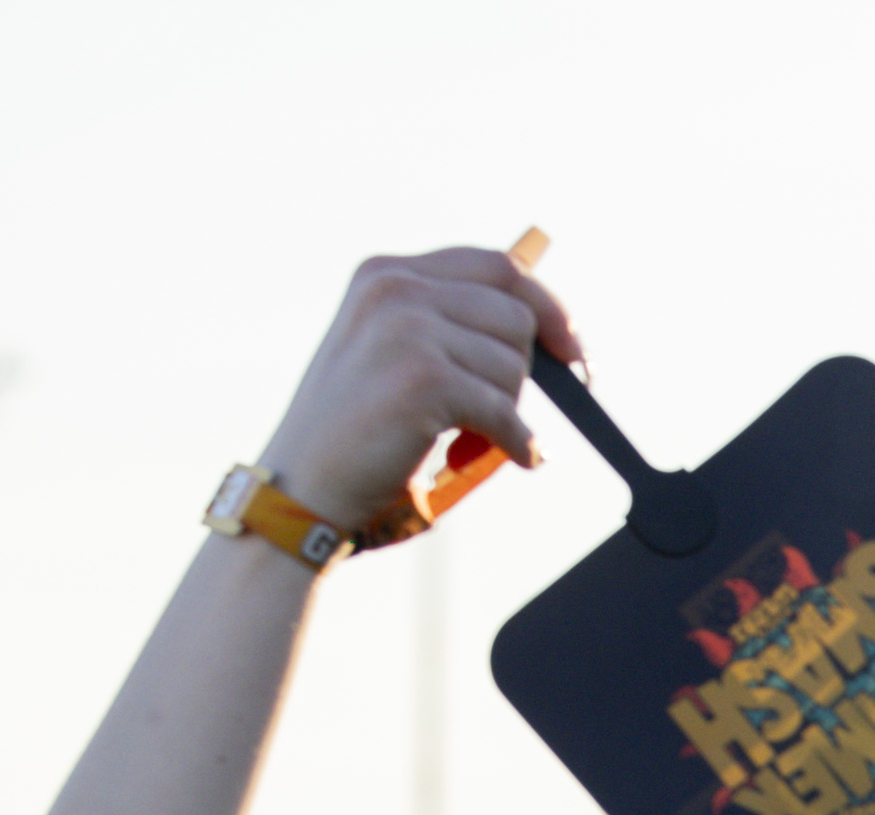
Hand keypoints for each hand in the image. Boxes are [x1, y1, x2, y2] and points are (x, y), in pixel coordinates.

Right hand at [259, 246, 581, 536]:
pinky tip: (510, 457)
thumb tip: (545, 325)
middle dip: (520, 372)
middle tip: (497, 413)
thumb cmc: (354, 434)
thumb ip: (445, 325)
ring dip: (507, 412)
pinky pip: (505, 411)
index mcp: (387, 274)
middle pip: (515, 314)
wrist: (302, 488)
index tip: (572, 348)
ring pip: (514, 364)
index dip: (546, 306)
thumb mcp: (389, 353)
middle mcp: (396, 289)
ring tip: (471, 438)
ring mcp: (407, 329)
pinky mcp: (423, 378)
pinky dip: (516, 443)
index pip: (498, 266)